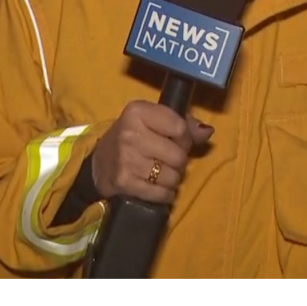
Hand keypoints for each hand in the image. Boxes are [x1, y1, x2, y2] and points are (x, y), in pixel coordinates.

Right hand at [92, 100, 214, 204]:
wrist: (99, 163)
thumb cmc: (132, 139)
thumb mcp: (152, 122)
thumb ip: (183, 124)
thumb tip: (207, 132)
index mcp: (138, 111)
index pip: (180, 127)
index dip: (184, 138)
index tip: (176, 141)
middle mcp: (130, 133)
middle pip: (178, 155)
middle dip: (178, 161)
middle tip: (165, 160)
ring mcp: (126, 159)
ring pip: (172, 177)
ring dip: (171, 179)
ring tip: (159, 174)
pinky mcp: (124, 182)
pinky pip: (160, 193)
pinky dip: (164, 194)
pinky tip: (157, 188)